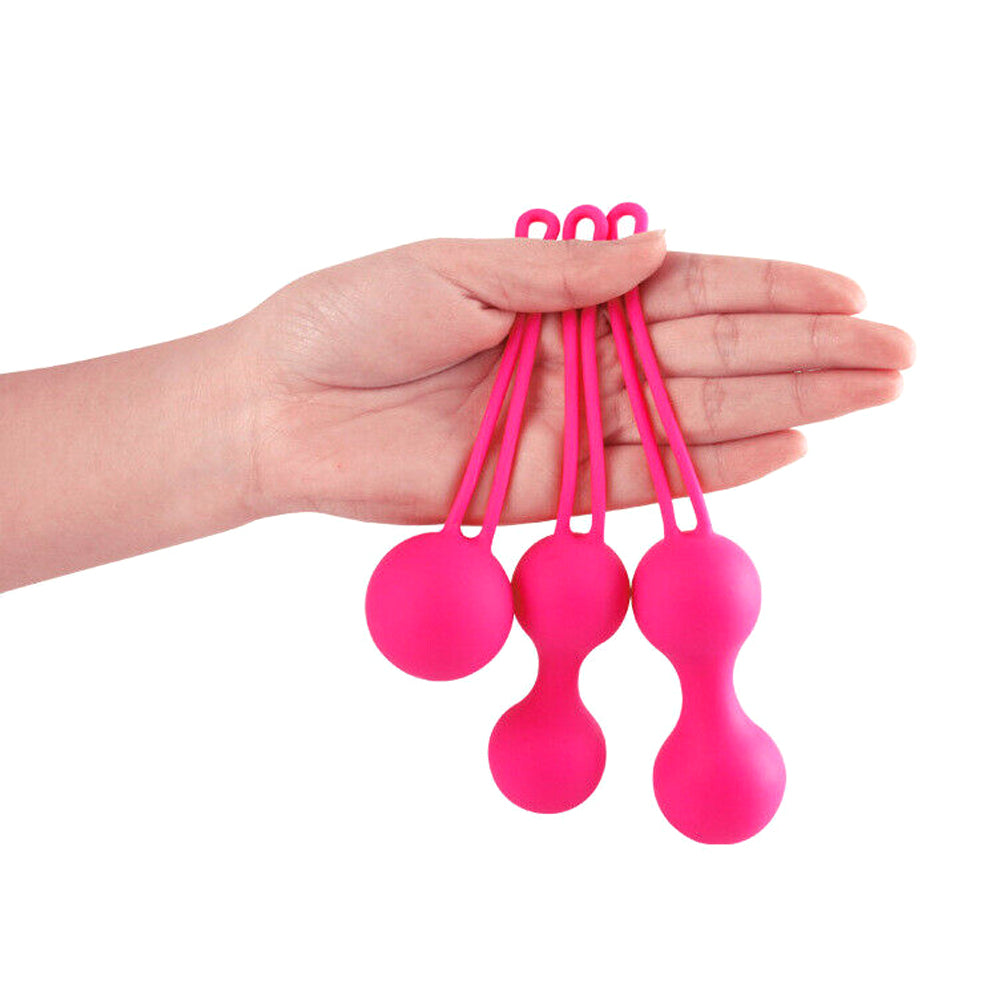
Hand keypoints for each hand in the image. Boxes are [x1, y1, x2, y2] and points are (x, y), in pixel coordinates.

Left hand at [241, 235, 913, 523]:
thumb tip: (664, 247)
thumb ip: (562, 273)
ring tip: (872, 395)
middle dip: (810, 351)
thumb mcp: (454, 267)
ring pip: (699, 416)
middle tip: (899, 353)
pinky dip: (716, 465)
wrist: (282, 407)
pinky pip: (644, 478)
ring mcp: (572, 428)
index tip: (849, 290)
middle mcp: (584, 362)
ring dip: (789, 405)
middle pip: (716, 355)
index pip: (691, 289)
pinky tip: (789, 448)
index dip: (773, 288)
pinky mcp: (547, 490)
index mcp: (566, 297)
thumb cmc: (351, 318)